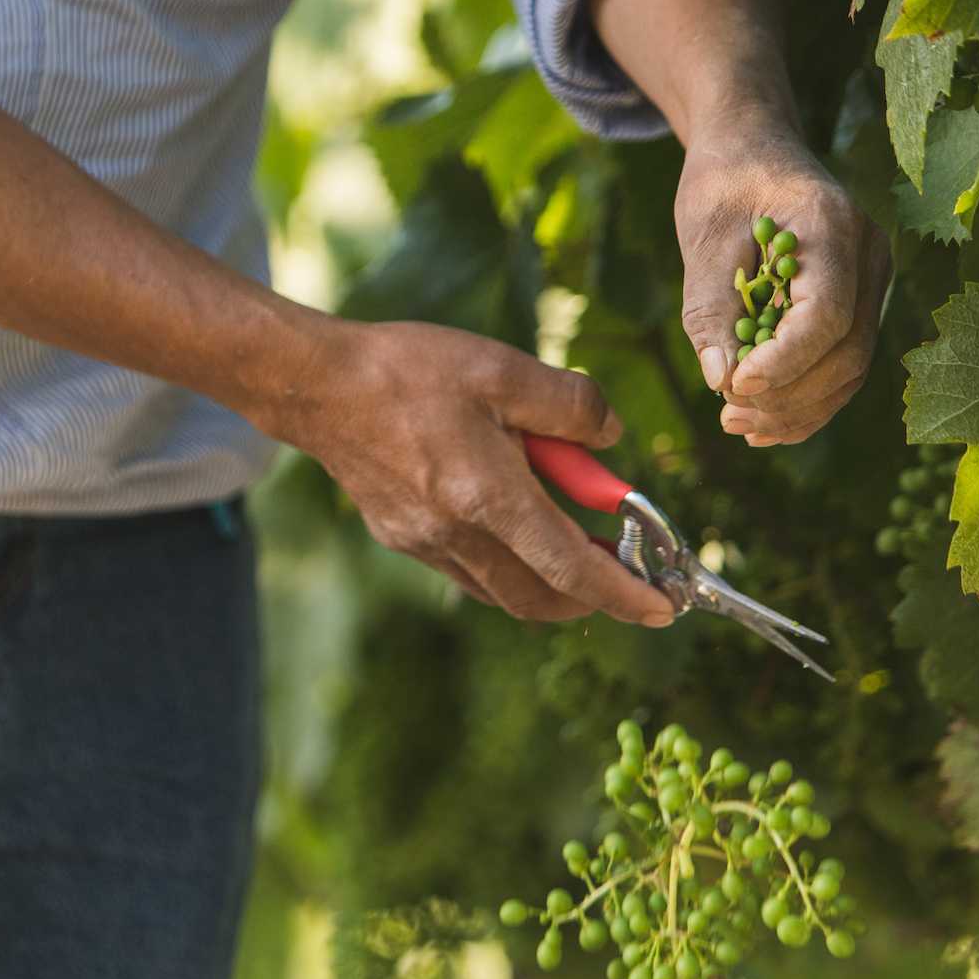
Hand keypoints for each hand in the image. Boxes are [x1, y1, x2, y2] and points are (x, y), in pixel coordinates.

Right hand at [257, 322, 675, 624]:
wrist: (315, 385)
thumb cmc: (407, 370)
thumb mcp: (503, 369)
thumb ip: (570, 405)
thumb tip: (611, 439)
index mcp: (488, 497)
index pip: (571, 568)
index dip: (623, 595)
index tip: (663, 608)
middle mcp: (456, 534)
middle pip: (539, 599)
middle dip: (590, 599)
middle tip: (625, 575)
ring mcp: (423, 542)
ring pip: (502, 590)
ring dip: (547, 582)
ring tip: (574, 542)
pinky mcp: (400, 536)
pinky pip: (467, 570)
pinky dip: (505, 562)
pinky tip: (509, 519)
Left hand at [674, 121, 890, 445]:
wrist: (753, 149)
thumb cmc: (723, 185)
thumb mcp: (703, 239)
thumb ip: (711, 311)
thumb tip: (722, 382)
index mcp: (832, 224)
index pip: (826, 313)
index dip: (785, 361)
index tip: (734, 387)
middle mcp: (867, 253)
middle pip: (847, 351)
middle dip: (788, 396)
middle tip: (728, 415)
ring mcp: (871, 279)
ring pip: (851, 367)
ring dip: (797, 409)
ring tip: (736, 424)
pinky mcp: (859, 301)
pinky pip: (844, 363)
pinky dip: (808, 401)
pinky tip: (763, 423)